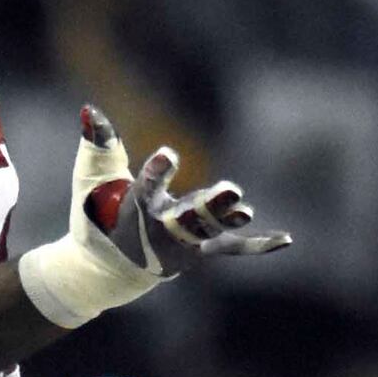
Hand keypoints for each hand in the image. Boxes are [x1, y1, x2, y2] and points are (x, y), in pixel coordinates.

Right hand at [76, 105, 282, 270]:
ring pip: (210, 232)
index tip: (169, 154)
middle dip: (209, 206)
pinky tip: (287, 238)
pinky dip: (258, 244)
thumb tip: (91, 107)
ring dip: (228, 220)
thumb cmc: (96, 216)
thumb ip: (98, 143)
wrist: (107, 268)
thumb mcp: (92, 178)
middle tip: (232, 191)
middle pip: (188, 219)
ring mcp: (184, 245)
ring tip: (245, 209)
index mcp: (134, 210)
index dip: (158, 172)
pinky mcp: (200, 251)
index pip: (147, 188)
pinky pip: (232, 248)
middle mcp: (161, 231)